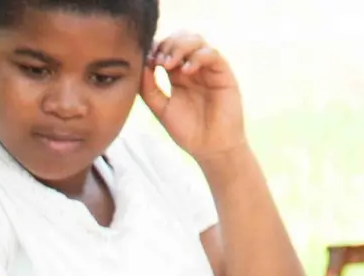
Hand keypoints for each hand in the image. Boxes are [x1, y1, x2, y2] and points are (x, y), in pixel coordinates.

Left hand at [141, 32, 246, 161]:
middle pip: (181, 39)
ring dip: (180, 47)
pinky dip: (197, 57)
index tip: (145, 60)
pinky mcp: (223, 74)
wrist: (210, 148)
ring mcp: (208, 69)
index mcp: (177, 75)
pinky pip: (212, 54)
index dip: (155, 49)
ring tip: (169, 64)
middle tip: (157, 61)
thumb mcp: (161, 109)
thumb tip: (140, 66)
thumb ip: (148, 89)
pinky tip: (186, 72)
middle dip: (167, 45)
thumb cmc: (187, 131)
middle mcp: (193, 68)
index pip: (166, 49)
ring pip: (196, 41)